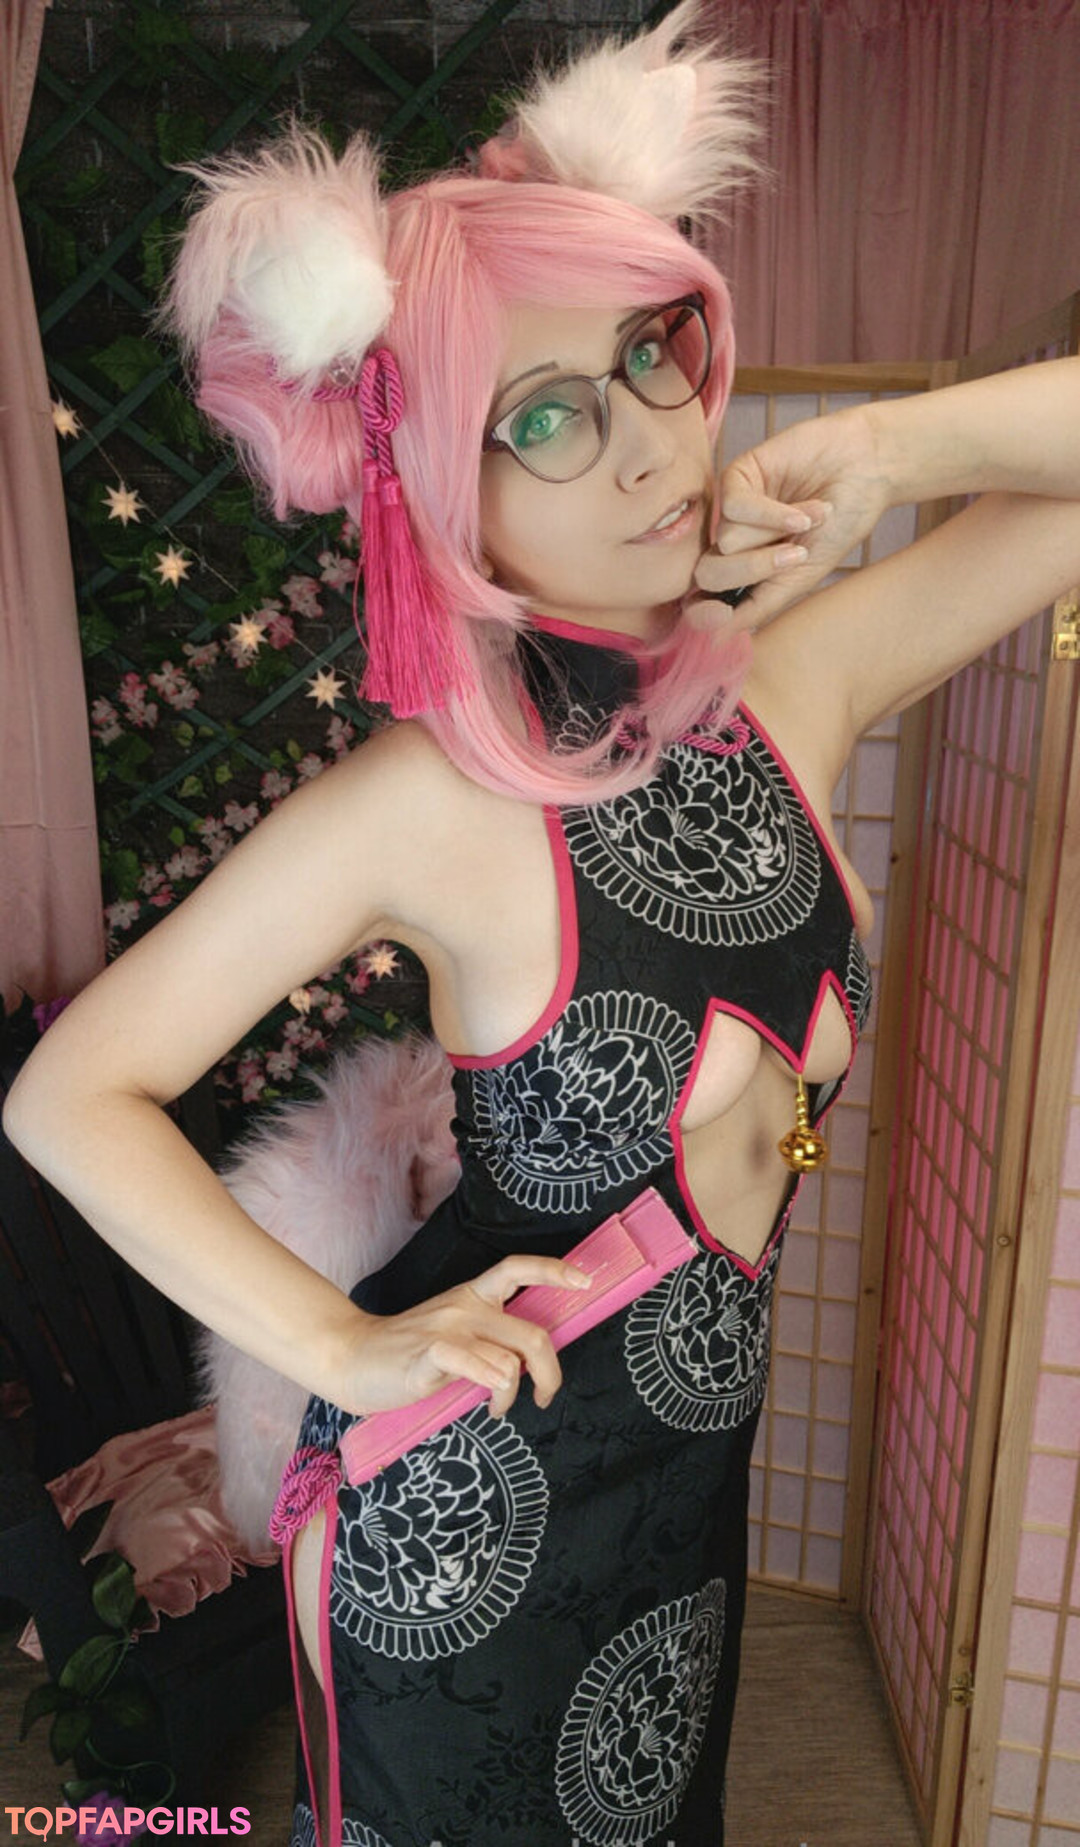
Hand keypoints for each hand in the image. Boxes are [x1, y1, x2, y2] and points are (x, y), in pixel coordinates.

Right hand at [341, 1254, 591, 1418]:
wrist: (350, 1358)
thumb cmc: (406, 1354)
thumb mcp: (454, 1337)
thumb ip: (488, 1341)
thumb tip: (526, 1363)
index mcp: (472, 1296)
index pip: (517, 1268)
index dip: (555, 1271)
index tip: (585, 1282)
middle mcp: (465, 1306)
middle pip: (532, 1333)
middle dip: (551, 1373)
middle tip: (543, 1396)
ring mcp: (448, 1328)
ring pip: (510, 1359)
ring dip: (513, 1394)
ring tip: (497, 1408)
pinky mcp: (429, 1354)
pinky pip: (476, 1365)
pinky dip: (492, 1384)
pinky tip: (487, 1402)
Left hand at [683, 403, 892, 630]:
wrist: (867, 473)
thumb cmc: (841, 524)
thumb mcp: (803, 575)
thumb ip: (761, 604)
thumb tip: (716, 639)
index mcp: (745, 573)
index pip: (701, 600)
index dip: (703, 612)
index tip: (723, 613)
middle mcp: (732, 544)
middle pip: (709, 573)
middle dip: (754, 568)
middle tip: (795, 555)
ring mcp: (731, 511)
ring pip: (726, 540)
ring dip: (776, 534)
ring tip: (808, 521)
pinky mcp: (737, 477)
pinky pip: (734, 508)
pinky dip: (772, 514)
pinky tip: (802, 511)